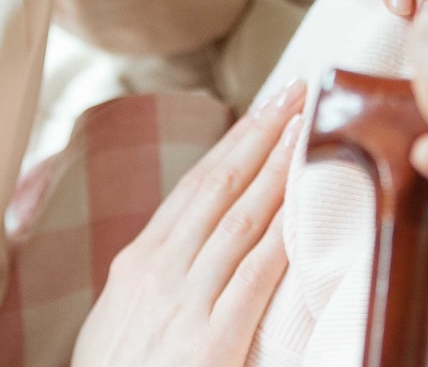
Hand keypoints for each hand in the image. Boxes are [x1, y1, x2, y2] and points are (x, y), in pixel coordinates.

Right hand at [72, 80, 306, 366]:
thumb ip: (156, 282)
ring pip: (240, 217)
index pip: (193, 187)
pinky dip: (283, 235)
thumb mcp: (119, 321)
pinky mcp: (210, 339)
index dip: (233, 143)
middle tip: (297, 89)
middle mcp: (158, 271)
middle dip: (261, 133)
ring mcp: (183, 302)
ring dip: (278, 166)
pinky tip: (306, 205)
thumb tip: (189, 251)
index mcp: (136, 263)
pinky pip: (255, 275)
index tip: (264, 108)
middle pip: (219, 185)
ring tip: (308, 125)